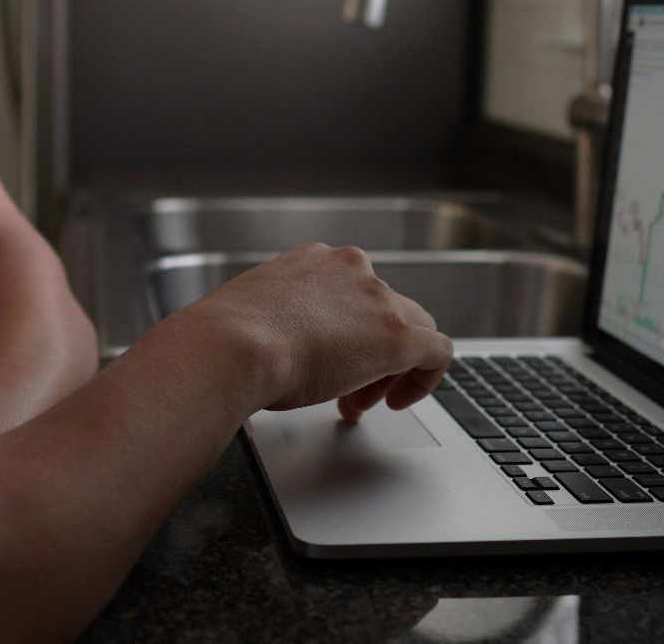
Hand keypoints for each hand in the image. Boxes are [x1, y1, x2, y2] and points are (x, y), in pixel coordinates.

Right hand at [178, 243, 451, 417]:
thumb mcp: (252, 316)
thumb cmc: (226, 339)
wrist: (232, 347)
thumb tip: (273, 347)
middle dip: (369, 355)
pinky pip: (436, 351)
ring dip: (387, 370)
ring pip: (410, 329)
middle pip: (384, 311)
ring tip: (358, 403)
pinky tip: (399, 400)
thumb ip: (276, 322)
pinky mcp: (398, 334)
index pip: (350, 293)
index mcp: (313, 261)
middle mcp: (349, 268)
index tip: (329, 363)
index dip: (346, 335)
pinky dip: (425, 377)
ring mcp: (376, 298)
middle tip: (346, 393)